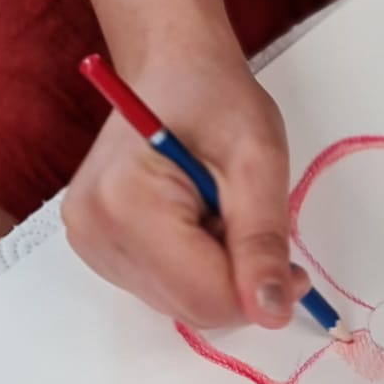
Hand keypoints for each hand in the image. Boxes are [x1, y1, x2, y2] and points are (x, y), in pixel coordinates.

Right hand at [63, 49, 307, 329]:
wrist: (174, 71)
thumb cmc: (215, 100)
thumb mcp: (258, 163)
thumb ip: (262, 243)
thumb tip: (271, 312)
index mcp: (126, 204)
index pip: (205, 297)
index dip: (259, 294)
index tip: (293, 268)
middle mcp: (94, 231)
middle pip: (192, 307)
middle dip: (239, 282)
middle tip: (253, 227)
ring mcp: (90, 243)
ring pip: (181, 304)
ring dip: (218, 275)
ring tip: (220, 215)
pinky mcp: (98, 249)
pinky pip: (166, 290)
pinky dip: (196, 270)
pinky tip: (198, 224)